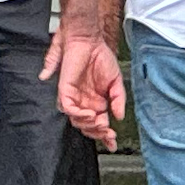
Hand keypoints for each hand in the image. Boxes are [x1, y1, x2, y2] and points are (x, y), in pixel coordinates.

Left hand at [45, 19, 124, 142]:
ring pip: (76, 120)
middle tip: (109, 134)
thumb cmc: (101, 58)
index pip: (98, 123)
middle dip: (98, 134)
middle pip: (87, 126)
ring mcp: (73, 96)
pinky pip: (68, 108)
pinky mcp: (65, 89)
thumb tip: (119, 116)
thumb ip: (118, 100)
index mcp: (95, 101)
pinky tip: (91, 114)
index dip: (105, 136)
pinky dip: (78, 114)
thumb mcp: (116, 82)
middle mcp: (83, 101)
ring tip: (101, 123)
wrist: (91, 41)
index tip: (113, 143)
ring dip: (89, 125)